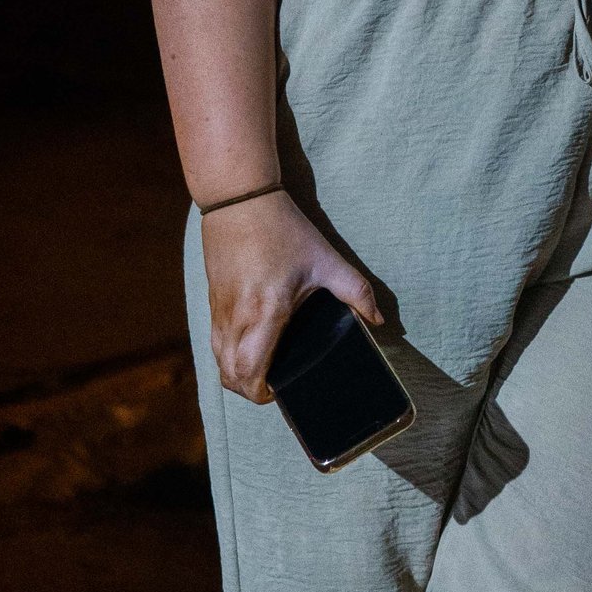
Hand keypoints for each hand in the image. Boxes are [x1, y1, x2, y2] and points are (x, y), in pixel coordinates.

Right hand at [202, 190, 385, 401]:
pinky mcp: (212, 300)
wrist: (240, 198)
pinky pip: (214, 341)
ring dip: (235, 374)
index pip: (250, 370)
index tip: (279, 392)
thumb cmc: (283, 229)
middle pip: (229, 375)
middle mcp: (238, 315)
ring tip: (261, 370)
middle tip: (273, 385)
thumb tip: (378, 320)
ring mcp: (220, 309)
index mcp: (266, 310)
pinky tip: (248, 347)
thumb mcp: (325, 259)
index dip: (261, 393)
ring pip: (217, 361)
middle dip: (248, 391)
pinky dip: (227, 355)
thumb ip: (356, 291)